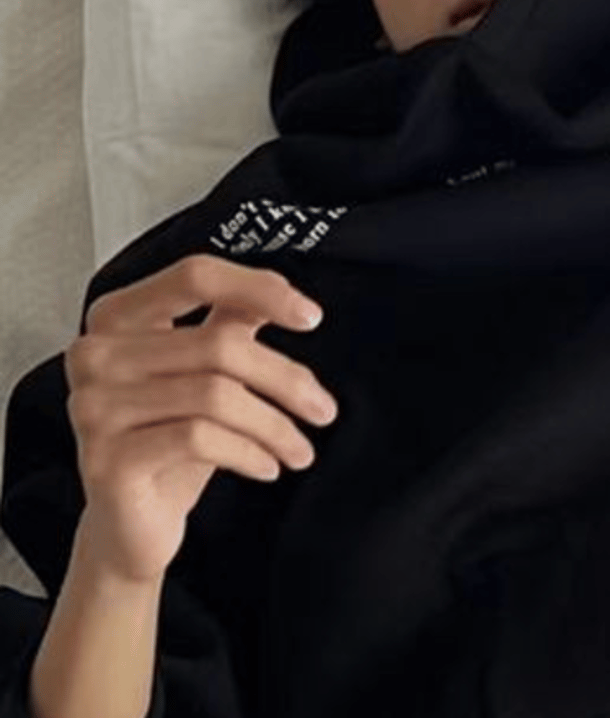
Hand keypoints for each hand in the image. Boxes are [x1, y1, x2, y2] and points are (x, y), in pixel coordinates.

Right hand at [64, 254, 338, 584]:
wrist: (131, 525)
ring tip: (299, 448)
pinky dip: (249, 452)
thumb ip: (231, 321)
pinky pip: (200, 439)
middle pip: (218, 344)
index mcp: (117, 317)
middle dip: (286, 379)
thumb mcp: (205, 371)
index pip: (194, 276)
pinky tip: (267, 466)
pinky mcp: (106, 459)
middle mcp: (95, 355)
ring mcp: (94, 408)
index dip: (258, 288)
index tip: (310, 315)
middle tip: (323, 408)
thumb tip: (283, 294)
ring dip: (275, 425)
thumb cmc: (169, 441)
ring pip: (216, 395)